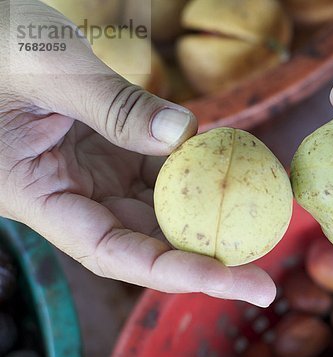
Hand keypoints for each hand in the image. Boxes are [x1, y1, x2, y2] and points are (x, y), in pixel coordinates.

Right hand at [0, 0, 274, 306]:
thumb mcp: (48, 66)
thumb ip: (113, 105)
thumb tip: (185, 135)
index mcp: (35, 194)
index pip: (112, 252)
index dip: (173, 272)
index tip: (229, 281)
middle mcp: (68, 197)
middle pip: (144, 245)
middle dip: (205, 264)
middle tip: (263, 280)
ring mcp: (92, 176)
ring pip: (159, 210)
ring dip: (208, 216)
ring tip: (259, 223)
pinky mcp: (109, 154)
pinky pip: (160, 171)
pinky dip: (194, 168)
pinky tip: (227, 162)